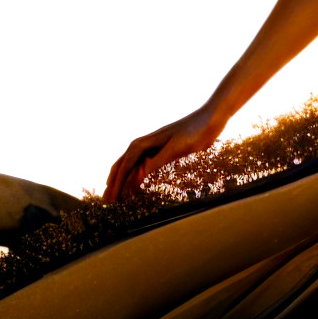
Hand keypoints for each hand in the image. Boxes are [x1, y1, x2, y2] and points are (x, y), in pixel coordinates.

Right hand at [103, 106, 225, 203]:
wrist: (211, 118)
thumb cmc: (196, 131)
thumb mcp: (177, 148)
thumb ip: (157, 161)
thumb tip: (138, 176)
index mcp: (145, 143)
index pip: (125, 167)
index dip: (117, 184)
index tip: (111, 199)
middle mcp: (145, 143)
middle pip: (123, 165)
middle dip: (114, 183)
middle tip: (106, 201)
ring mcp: (153, 146)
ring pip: (131, 164)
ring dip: (122, 179)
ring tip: (114, 193)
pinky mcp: (163, 149)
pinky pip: (143, 164)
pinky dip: (135, 175)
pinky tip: (136, 182)